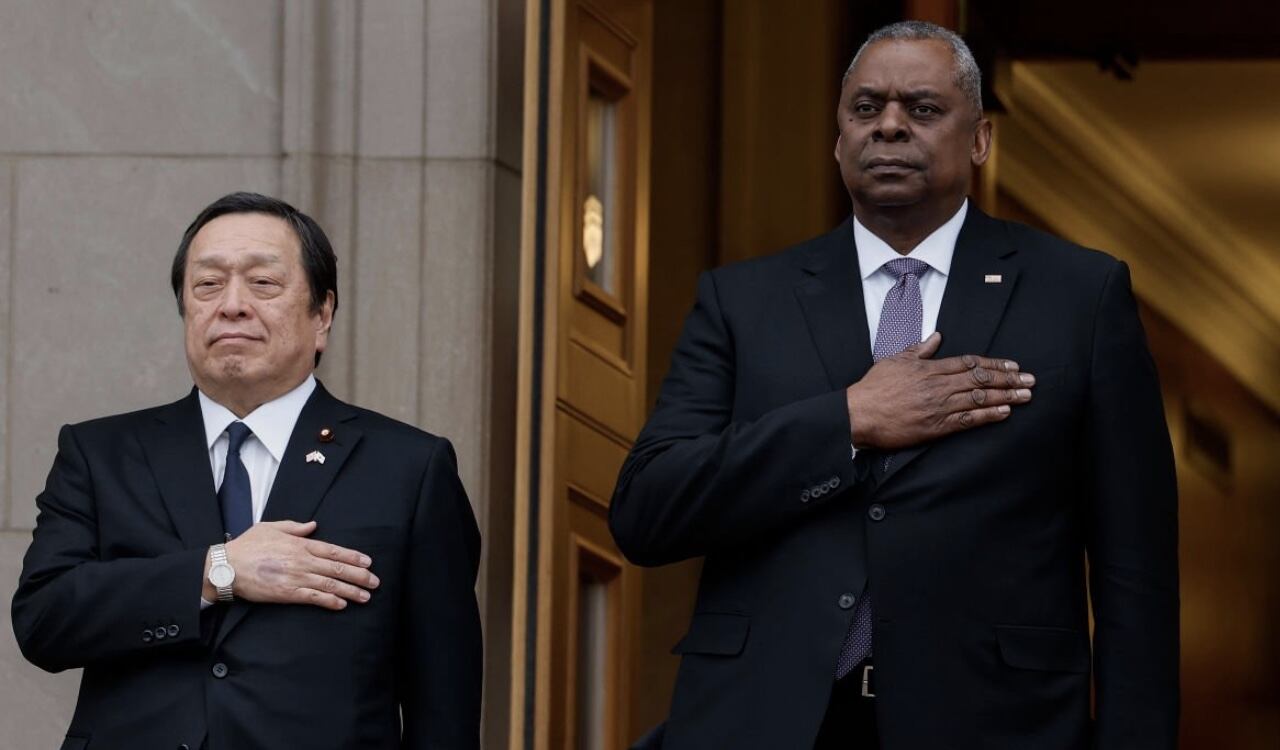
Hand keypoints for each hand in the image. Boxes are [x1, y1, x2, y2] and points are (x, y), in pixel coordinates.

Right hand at [202, 520, 378, 609]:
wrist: (226, 567)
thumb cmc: (247, 546)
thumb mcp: (271, 527)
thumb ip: (295, 527)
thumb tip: (313, 525)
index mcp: (299, 544)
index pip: (333, 551)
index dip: (353, 557)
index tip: (368, 562)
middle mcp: (301, 560)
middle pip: (337, 569)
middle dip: (359, 575)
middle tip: (375, 582)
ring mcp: (295, 577)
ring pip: (329, 584)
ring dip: (350, 591)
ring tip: (365, 596)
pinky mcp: (286, 593)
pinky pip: (313, 598)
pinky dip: (329, 601)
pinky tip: (342, 604)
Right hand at [845, 332, 1034, 450]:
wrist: (860, 413)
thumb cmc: (874, 388)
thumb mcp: (895, 361)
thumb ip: (919, 350)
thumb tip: (935, 337)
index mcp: (930, 368)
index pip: (969, 363)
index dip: (994, 363)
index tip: (1012, 364)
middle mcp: (939, 385)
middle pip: (981, 378)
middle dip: (1008, 378)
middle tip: (1030, 380)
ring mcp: (939, 406)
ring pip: (979, 397)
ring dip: (1006, 396)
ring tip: (1025, 396)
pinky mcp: (936, 426)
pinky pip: (968, 420)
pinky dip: (988, 416)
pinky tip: (1004, 413)